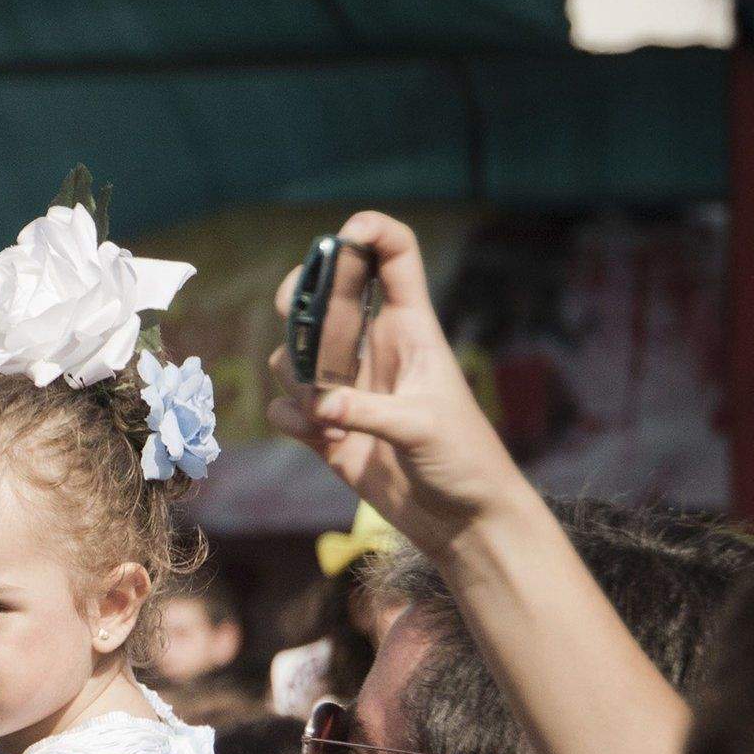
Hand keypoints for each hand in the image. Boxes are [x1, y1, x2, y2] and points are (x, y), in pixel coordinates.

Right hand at [265, 212, 539, 559]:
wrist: (462, 520)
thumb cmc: (465, 460)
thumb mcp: (424, 428)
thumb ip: (370, 412)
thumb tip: (319, 404)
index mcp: (410, 329)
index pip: (392, 256)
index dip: (367, 233)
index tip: (340, 239)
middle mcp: (374, 351)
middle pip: (323, 298)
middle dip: (301, 302)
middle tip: (298, 321)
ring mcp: (349, 390)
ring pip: (294, 358)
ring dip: (296, 379)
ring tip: (328, 414)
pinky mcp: (330, 432)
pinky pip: (288, 410)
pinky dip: (292, 420)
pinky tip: (324, 442)